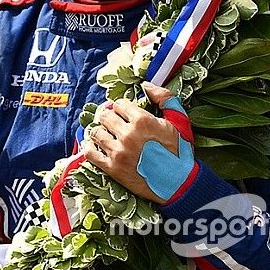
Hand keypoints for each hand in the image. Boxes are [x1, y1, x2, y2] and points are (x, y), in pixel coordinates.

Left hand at [82, 82, 193, 203]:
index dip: (121, 107)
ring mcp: (118, 152)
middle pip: (105, 116)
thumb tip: (146, 85)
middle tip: (113, 122)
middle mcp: (127, 135)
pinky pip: (90, 153)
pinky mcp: (112, 169)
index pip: (119, 104)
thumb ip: (165, 98)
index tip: (124, 112)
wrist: (179, 184)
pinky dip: (89, 146)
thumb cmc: (180, 152)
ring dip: (100, 131)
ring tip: (106, 134)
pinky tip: (94, 145)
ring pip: (96, 132)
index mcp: (142, 121)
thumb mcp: (179, 121)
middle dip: (109, 116)